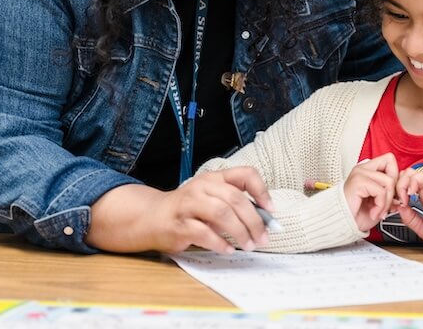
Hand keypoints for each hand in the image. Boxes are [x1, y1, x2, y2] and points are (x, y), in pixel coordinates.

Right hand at [88, 166, 272, 254]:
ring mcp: (189, 204)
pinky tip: (228, 250)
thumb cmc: (189, 210)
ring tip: (248, 245)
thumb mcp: (211, 199)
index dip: (262, 191)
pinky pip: (204, 233)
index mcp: (214, 178)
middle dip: (254, 220)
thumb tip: (263, 223)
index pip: (245, 174)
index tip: (270, 210)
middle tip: (263, 237)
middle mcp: (202, 186)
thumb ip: (234, 206)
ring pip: (221, 214)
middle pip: (235, 198)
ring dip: (239, 232)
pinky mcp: (179, 224)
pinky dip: (220, 243)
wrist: (151, 217)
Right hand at [343, 153, 398, 231]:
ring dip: (387, 202)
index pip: (389, 161)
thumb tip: (402, 193)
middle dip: (395, 188)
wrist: (341, 225)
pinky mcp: (358, 182)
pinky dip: (380, 206)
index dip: (396, 177)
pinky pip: (381, 191)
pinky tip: (373, 212)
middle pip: (391, 164)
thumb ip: (390, 193)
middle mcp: (363, 169)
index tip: (393, 195)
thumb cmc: (356, 215)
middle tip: (389, 204)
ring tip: (378, 211)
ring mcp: (359, 174)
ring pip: (389, 181)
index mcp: (367, 170)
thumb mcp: (379, 202)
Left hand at [395, 166, 422, 241]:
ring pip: (411, 172)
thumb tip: (399, 207)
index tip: (394, 204)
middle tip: (397, 200)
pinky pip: (422, 174)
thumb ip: (409, 217)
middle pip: (405, 175)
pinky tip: (411, 194)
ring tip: (404, 198)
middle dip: (396, 185)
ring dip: (403, 183)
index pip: (404, 185)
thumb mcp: (420, 227)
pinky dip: (413, 181)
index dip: (396, 192)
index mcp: (422, 198)